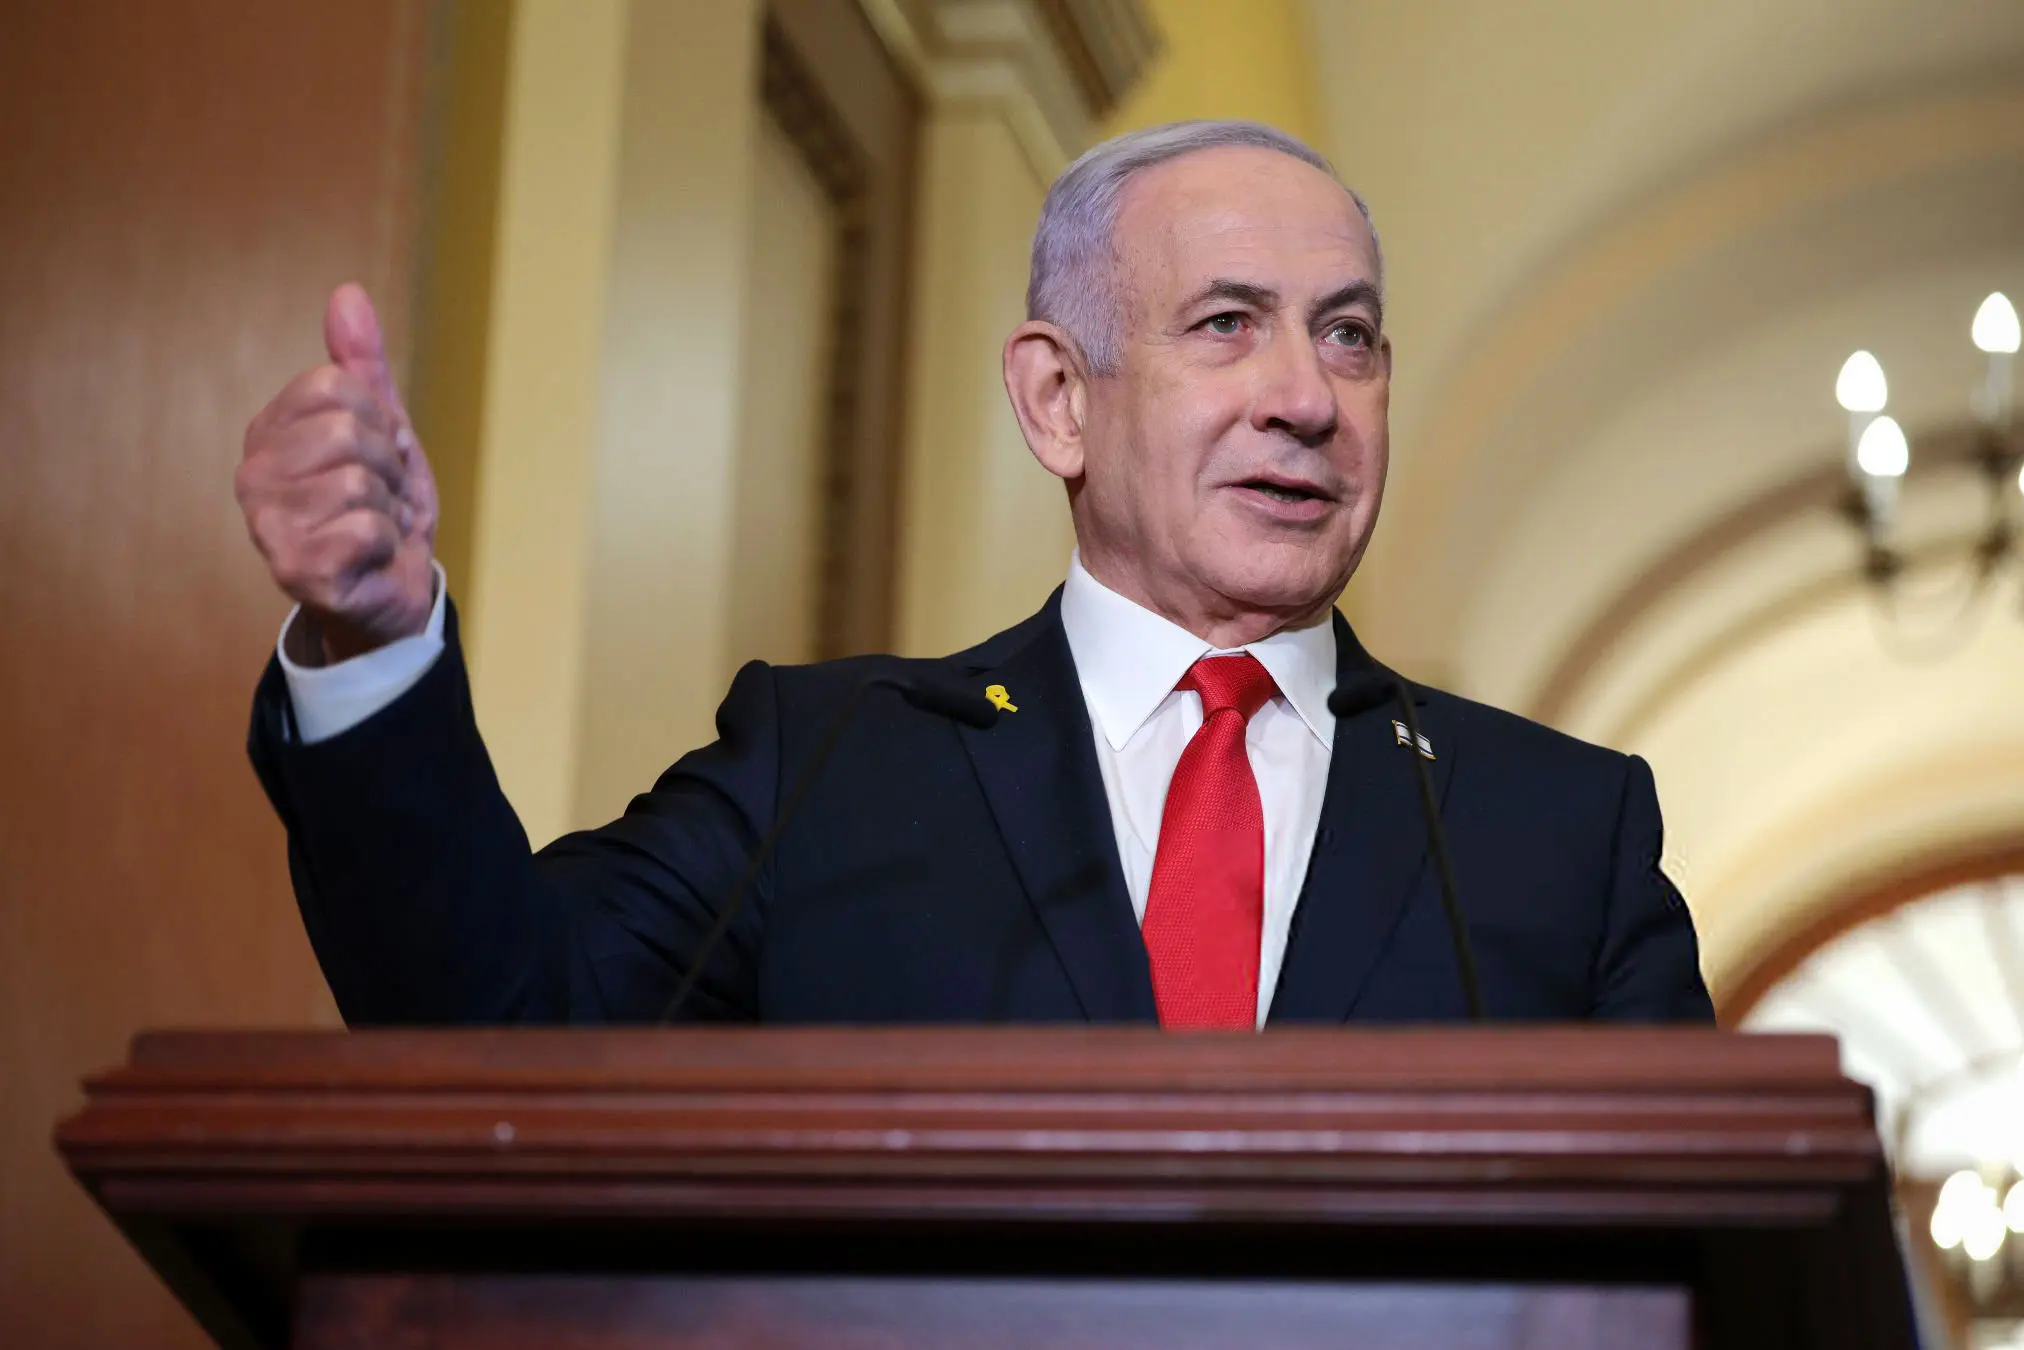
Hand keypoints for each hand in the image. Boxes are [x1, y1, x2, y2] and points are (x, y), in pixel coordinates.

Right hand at [237, 284, 439, 663]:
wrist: (391, 592)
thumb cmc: (381, 508)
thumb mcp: (382, 429)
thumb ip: (362, 365)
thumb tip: (348, 294)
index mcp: (270, 433)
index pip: (336, 386)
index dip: (380, 422)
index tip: (381, 457)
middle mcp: (253, 475)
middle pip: (349, 430)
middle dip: (389, 467)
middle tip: (381, 500)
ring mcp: (267, 525)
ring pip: (361, 481)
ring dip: (389, 509)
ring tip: (374, 530)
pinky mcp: (294, 569)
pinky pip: (368, 528)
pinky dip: (386, 545)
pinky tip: (369, 560)